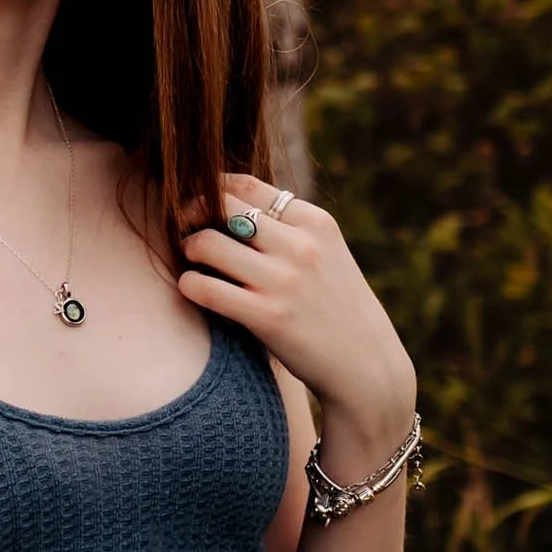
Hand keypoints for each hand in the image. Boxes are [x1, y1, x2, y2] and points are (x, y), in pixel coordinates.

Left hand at [179, 172, 415, 449]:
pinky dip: (189, 285)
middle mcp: (301, 246)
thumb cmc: (338, 309)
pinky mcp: (267, 317)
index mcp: (316, 223)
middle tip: (185, 231)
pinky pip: (205, 288)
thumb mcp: (328, 255)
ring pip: (206, 243)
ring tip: (192, 262)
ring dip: (188, 249)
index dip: (212, 190)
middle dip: (192, 214)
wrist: (366, 365)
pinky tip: (194, 290)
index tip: (200, 206)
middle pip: (223, 206)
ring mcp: (284, 281)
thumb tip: (232, 205)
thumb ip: (290, 230)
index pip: (248, 185)